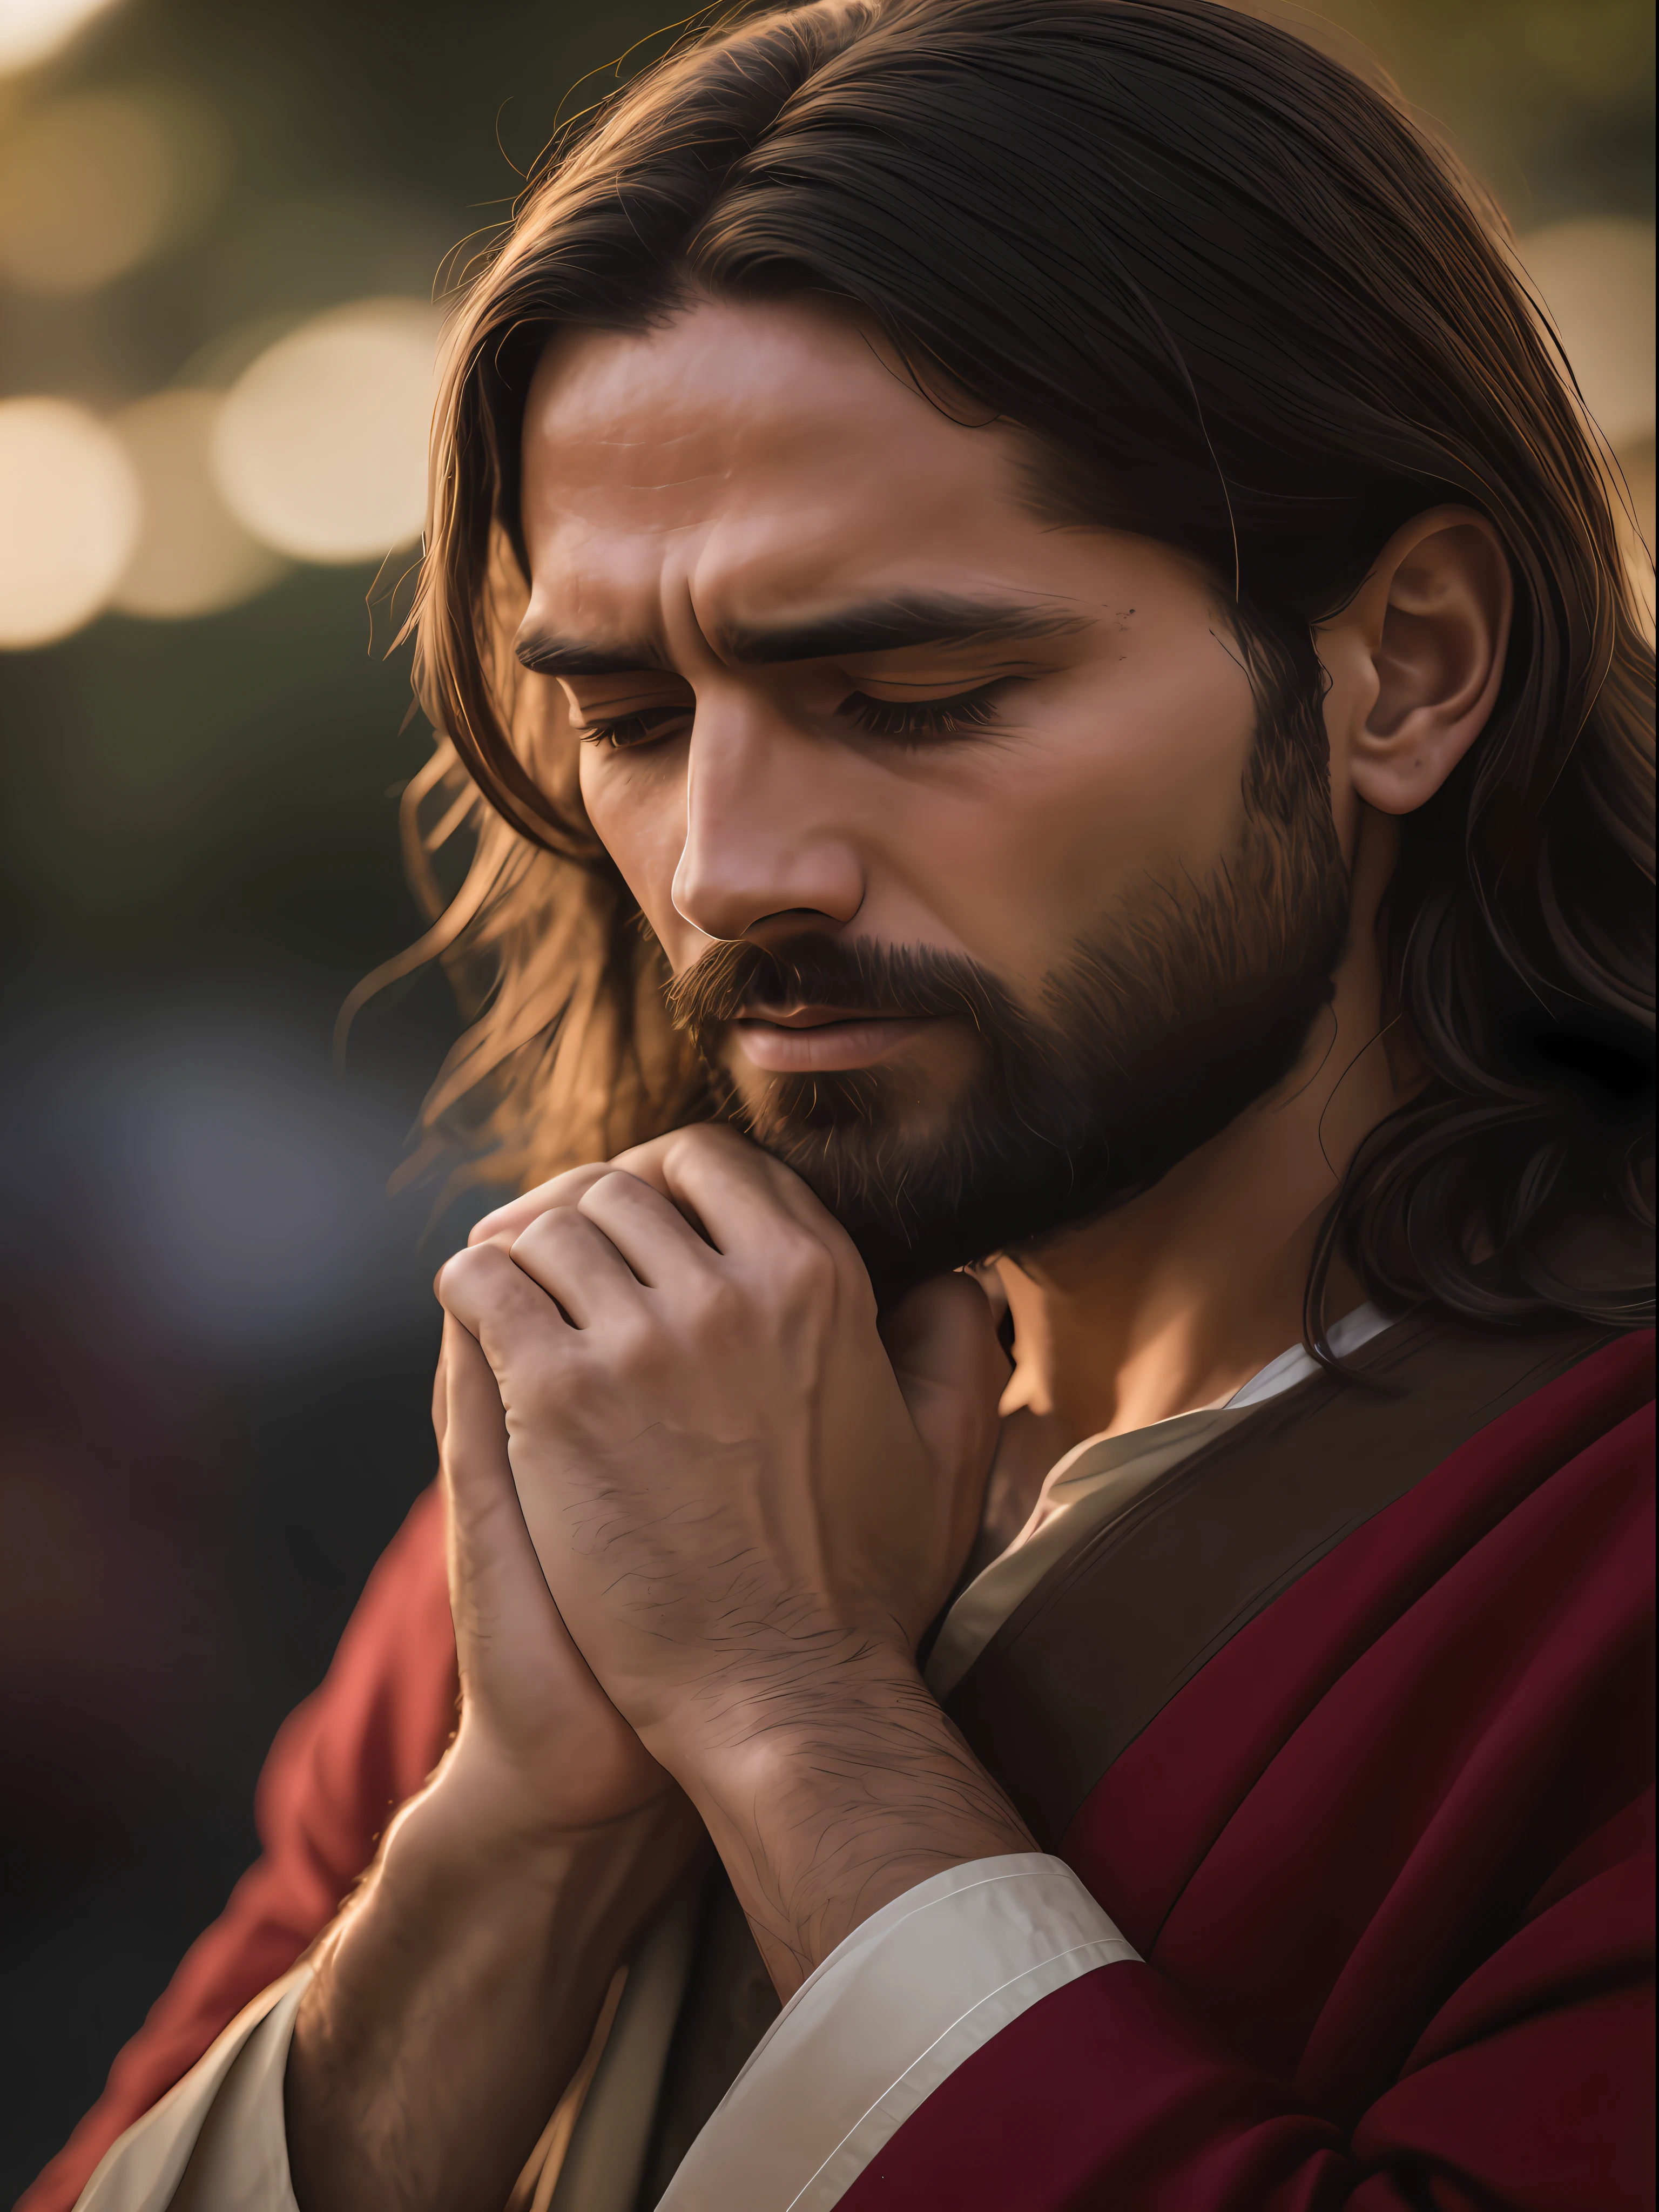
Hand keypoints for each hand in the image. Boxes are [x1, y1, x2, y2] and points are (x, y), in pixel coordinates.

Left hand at [436, 1125, 1003, 1757]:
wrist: (778, 1695)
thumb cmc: (861, 1586)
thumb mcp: (943, 1451)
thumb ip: (956, 1344)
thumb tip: (955, 1274)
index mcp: (818, 1282)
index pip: (713, 1160)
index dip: (662, 1174)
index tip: (639, 1212)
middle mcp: (732, 1292)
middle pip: (620, 1187)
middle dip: (584, 1209)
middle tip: (560, 1248)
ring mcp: (641, 1342)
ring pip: (548, 1229)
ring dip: (524, 1249)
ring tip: (515, 1283)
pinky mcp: (559, 1400)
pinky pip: (485, 1286)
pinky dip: (472, 1282)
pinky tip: (477, 1307)